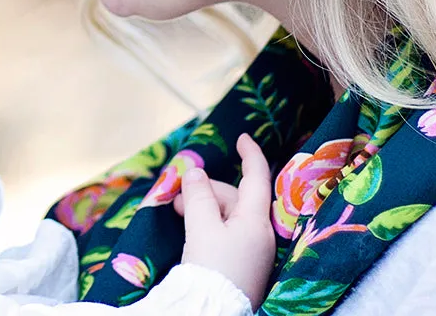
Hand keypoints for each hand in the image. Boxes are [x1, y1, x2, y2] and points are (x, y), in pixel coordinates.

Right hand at [175, 132, 275, 310]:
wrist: (213, 315)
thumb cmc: (211, 268)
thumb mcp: (200, 227)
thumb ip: (198, 195)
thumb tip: (195, 172)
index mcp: (255, 221)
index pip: (257, 178)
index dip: (250, 155)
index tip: (241, 137)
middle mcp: (259, 235)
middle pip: (234, 198)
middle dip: (206, 190)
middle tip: (177, 196)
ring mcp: (252, 252)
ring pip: (227, 216)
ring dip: (203, 208)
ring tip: (177, 212)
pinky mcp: (242, 266)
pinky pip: (226, 233)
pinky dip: (208, 224)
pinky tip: (191, 230)